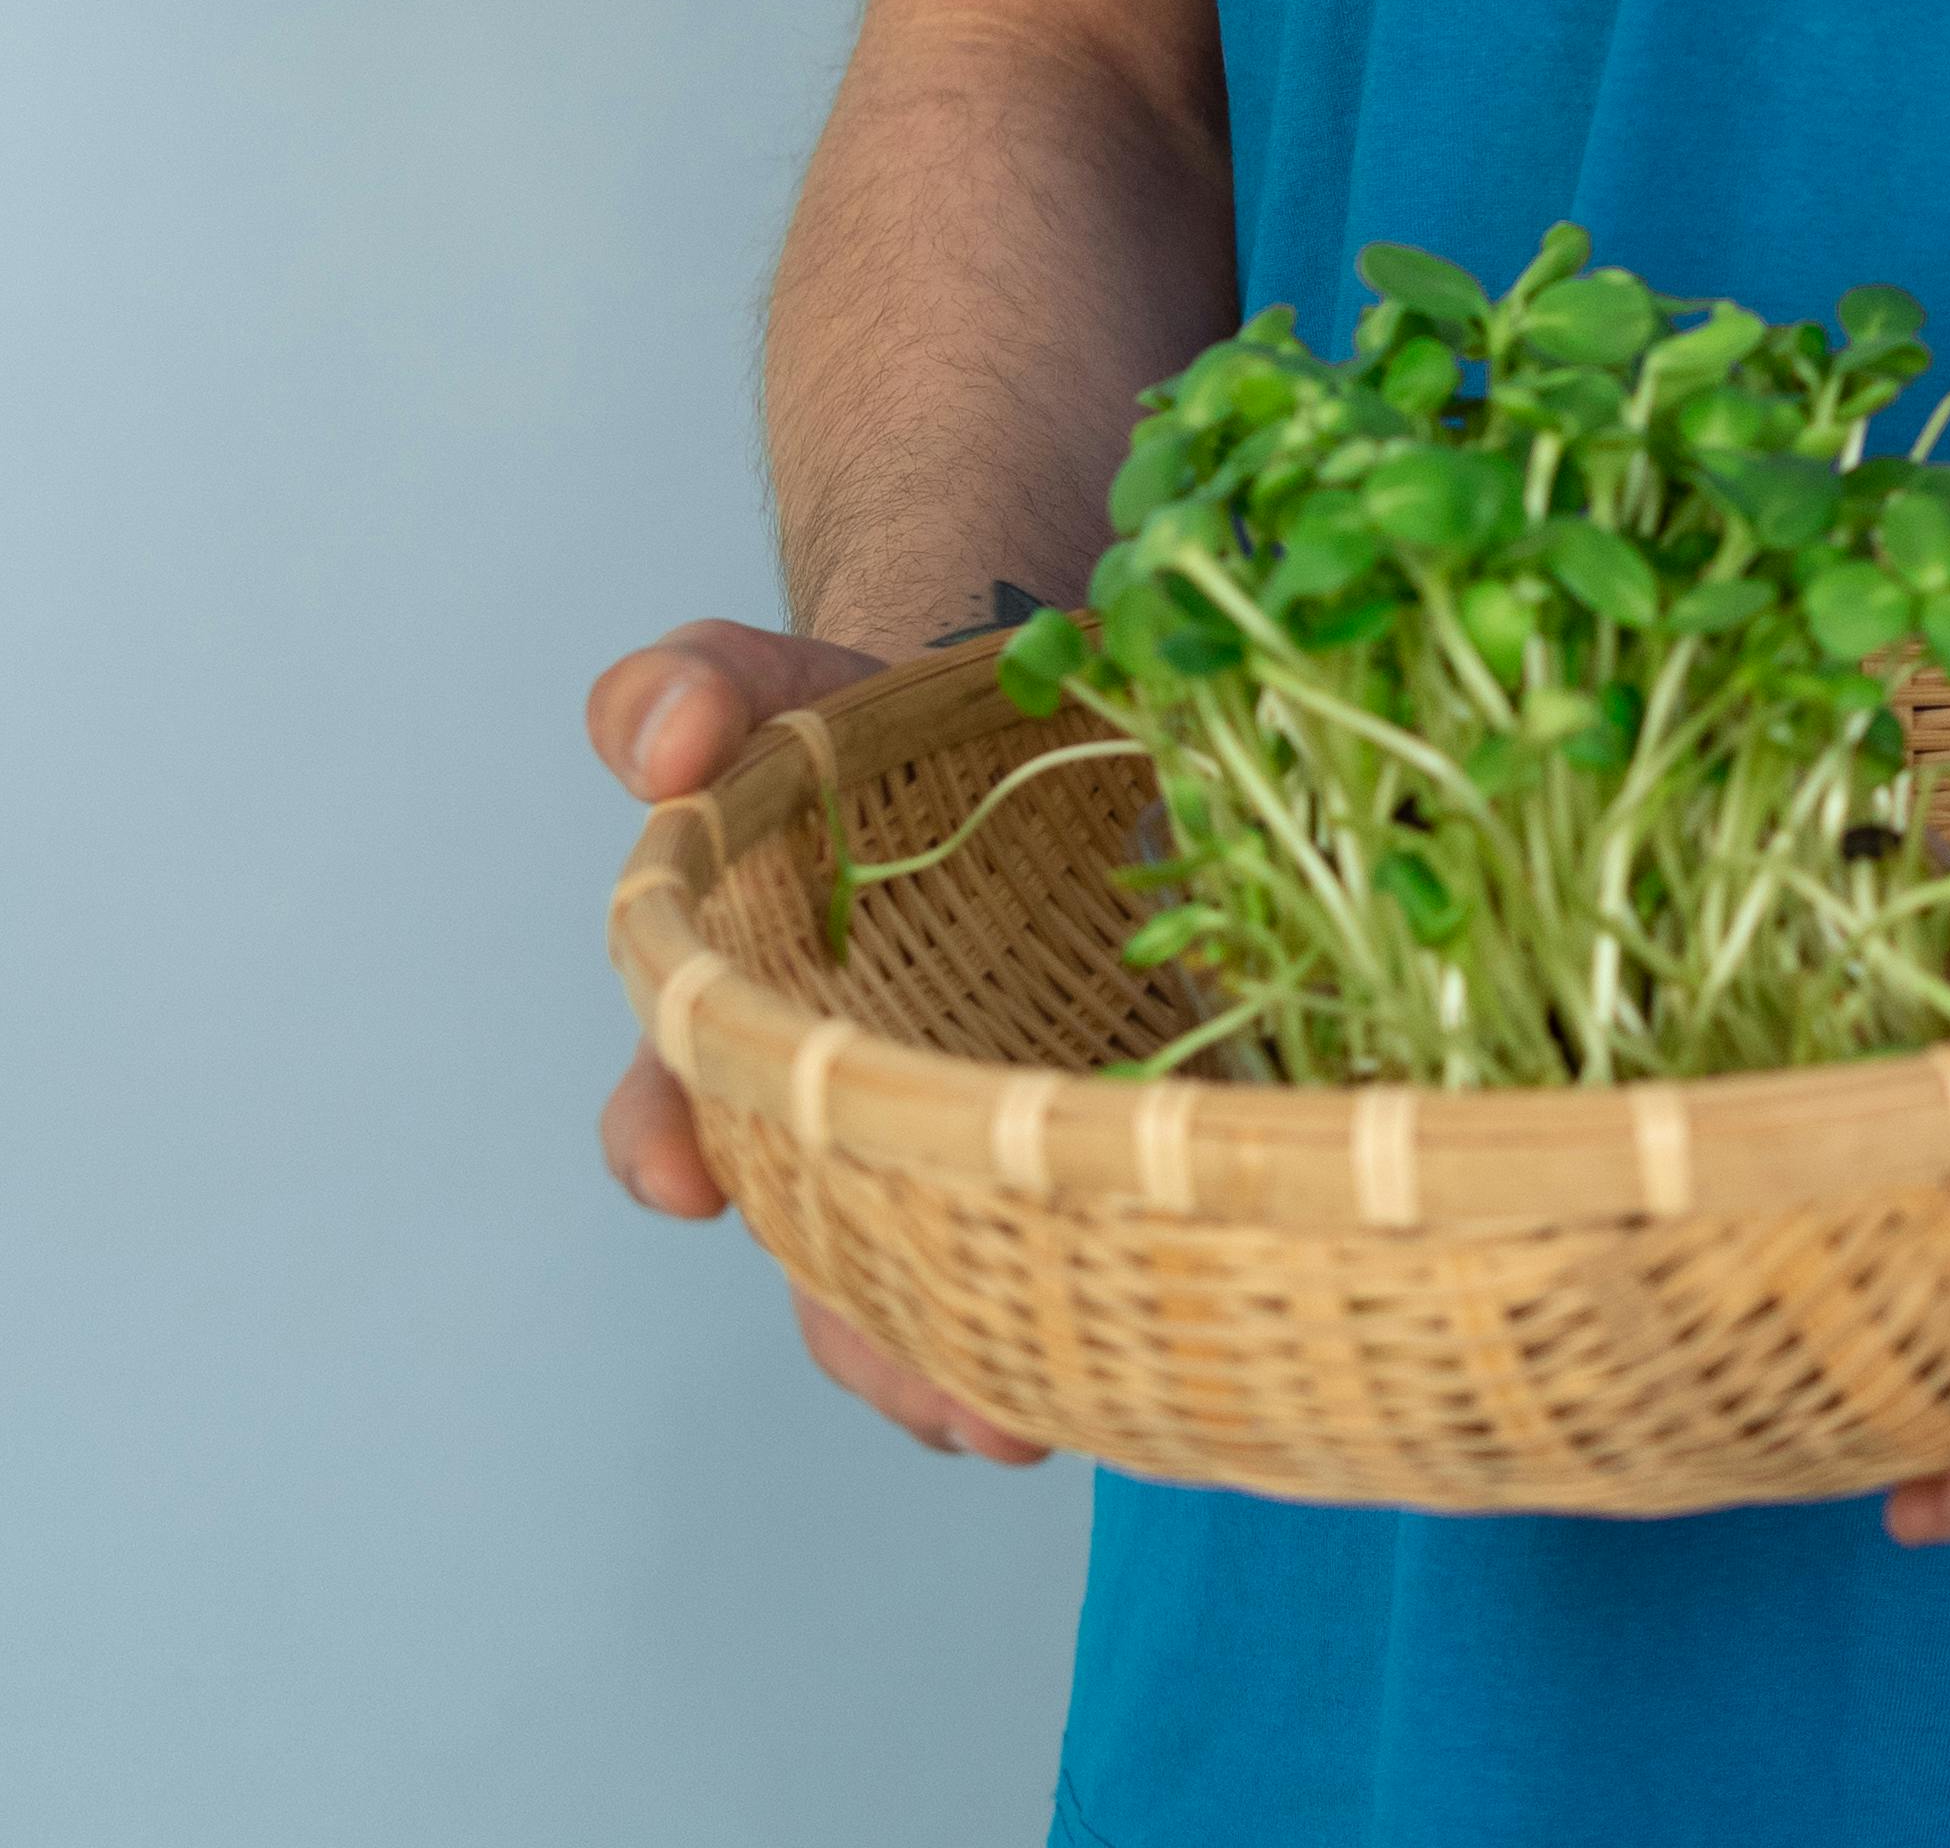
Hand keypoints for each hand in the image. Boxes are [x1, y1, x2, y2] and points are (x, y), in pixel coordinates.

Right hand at [587, 614, 1050, 1467]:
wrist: (1004, 724)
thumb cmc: (864, 734)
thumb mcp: (776, 685)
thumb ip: (693, 687)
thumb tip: (659, 743)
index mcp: (742, 1022)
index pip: (670, 1102)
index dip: (664, 1140)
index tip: (682, 1173)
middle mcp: (836, 1116)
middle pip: (821, 1250)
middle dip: (864, 1332)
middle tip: (933, 1393)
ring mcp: (954, 1144)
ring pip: (937, 1289)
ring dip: (970, 1364)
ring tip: (1023, 1421)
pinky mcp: (1072, 1140)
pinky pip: (1062, 1251)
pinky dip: (1087, 1318)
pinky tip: (1134, 1368)